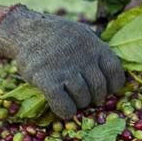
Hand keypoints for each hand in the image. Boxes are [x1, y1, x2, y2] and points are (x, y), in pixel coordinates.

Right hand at [0, 5, 125, 118]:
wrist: (25, 30)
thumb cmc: (55, 34)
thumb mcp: (81, 34)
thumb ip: (95, 51)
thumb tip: (109, 73)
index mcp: (95, 47)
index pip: (116, 75)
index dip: (111, 86)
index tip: (102, 88)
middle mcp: (84, 59)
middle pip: (99, 91)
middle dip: (93, 98)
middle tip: (82, 94)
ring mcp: (66, 71)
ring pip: (83, 101)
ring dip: (77, 104)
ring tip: (68, 96)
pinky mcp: (48, 81)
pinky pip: (64, 107)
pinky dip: (65, 110)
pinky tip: (60, 104)